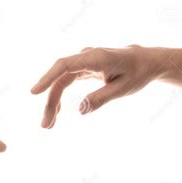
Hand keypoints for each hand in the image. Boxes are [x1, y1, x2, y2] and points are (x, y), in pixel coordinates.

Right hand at [31, 45, 162, 127]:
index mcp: (96, 58)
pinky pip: (66, 82)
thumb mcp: (124, 89)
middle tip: (46, 125)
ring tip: (49, 124)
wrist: (146, 61)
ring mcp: (83, 62)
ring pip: (61, 82)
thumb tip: (80, 110)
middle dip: (50, 102)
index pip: (65, 66)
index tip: (34, 92)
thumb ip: (102, 98)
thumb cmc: (138, 73)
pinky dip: (60, 97)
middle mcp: (86, 57)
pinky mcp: (83, 68)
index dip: (47, 78)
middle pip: (60, 79)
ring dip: (53, 103)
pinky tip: (58, 112)